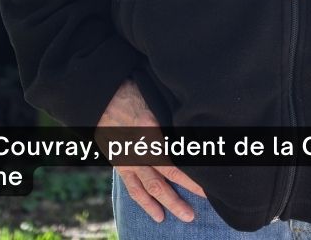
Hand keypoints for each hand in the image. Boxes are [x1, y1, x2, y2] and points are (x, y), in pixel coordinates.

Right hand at [101, 80, 204, 222]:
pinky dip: (146, 203)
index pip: (177, 153)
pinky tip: (159, 215)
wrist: (99, 99)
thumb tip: (196, 128)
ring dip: (170, 202)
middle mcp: (140, 148)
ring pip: (152, 186)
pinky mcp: (120, 165)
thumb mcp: (153, 100)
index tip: (211, 178)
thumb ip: (169, 117)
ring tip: (188, 216)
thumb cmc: (130, 93)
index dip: (194, 168)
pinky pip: (134, 188)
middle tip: (206, 200)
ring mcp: (129, 159)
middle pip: (168, 173)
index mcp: (150, 128)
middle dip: (188, 189)